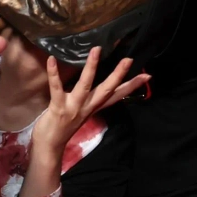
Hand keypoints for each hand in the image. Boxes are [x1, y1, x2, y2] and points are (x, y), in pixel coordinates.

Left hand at [18, 49, 148, 196]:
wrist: (50, 147)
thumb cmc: (63, 126)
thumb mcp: (82, 112)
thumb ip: (89, 100)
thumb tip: (94, 86)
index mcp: (94, 107)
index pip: (116, 96)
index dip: (132, 86)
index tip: (146, 75)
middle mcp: (87, 107)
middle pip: (107, 90)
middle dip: (118, 75)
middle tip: (129, 59)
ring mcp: (74, 108)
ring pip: (85, 85)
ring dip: (91, 67)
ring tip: (96, 50)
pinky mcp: (58, 108)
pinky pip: (56, 88)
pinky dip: (54, 74)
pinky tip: (51, 59)